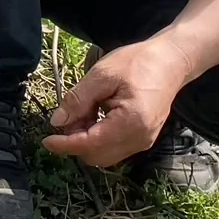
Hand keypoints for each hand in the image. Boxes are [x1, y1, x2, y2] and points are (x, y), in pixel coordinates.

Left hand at [41, 38, 192, 167]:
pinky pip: (115, 148)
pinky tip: (94, 115)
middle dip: (76, 142)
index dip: (65, 145)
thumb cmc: (138, 63)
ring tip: (82, 112)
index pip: (90, 145)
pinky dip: (99, 138)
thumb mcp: (102, 75)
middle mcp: (139, 140)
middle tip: (67, 117)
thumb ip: (78, 100)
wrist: (171, 61)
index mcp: (130, 124)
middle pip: (97, 157)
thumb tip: (57, 122)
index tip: (46, 141)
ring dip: (86, 141)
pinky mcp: (143, 138)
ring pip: (105, 155)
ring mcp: (143, 141)